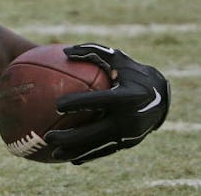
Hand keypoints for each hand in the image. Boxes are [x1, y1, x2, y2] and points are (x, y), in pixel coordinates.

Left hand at [44, 43, 169, 164]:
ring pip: (98, 146)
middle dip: (71, 137)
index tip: (58, 104)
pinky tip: (68, 158)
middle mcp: (131, 118)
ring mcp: (130, 134)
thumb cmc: (132, 73)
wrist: (161, 97)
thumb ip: (92, 52)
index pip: (101, 101)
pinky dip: (87, 155)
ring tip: (53, 153)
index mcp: (129, 97)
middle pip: (96, 131)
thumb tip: (65, 50)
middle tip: (48, 136)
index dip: (80, 103)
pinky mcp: (128, 144)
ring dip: (75, 151)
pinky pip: (104, 151)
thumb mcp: (118, 58)